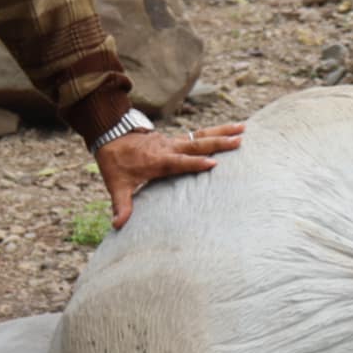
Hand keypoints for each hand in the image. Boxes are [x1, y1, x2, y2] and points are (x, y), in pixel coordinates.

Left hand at [95, 122, 244, 229]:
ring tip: (242, 128)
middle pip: (196, 144)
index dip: (195, 163)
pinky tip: (228, 131)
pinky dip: (213, 132)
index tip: (213, 163)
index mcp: (157, 160)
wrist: (109, 135)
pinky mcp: (174, 139)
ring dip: (221, 132)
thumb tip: (118, 224)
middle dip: (218, 142)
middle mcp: (168, 148)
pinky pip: (196, 135)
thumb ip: (121, 205)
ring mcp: (172, 141)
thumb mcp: (116, 185)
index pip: (179, 162)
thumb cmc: (115, 162)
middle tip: (239, 139)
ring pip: (199, 135)